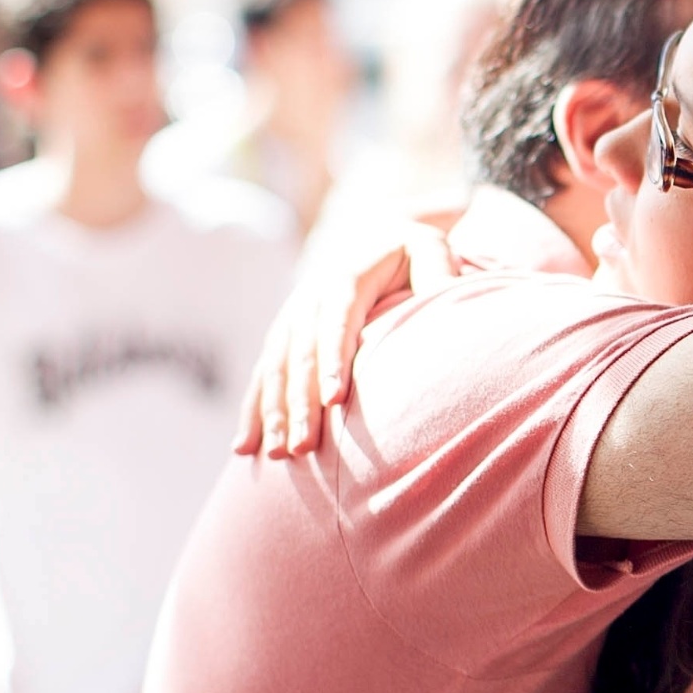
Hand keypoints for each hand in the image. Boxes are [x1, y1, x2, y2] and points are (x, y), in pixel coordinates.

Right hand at [233, 217, 461, 457]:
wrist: (375, 236)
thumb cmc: (412, 252)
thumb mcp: (430, 249)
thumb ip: (438, 270)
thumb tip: (446, 293)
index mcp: (344, 278)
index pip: (337, 321)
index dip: (333, 359)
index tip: (334, 399)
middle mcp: (309, 299)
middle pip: (300, 355)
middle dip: (300, 402)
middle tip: (305, 447)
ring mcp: (291, 319)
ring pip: (275, 370)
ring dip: (273, 414)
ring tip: (280, 456)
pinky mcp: (284, 337)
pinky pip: (263, 377)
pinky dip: (254, 412)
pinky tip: (245, 448)